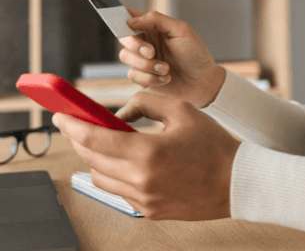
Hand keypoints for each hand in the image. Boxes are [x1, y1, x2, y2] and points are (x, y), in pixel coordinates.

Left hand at [52, 91, 240, 220]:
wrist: (235, 181)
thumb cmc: (213, 144)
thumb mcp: (182, 110)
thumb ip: (147, 103)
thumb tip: (121, 112)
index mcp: (148, 153)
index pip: (96, 139)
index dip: (74, 126)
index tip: (61, 116)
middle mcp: (141, 180)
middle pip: (91, 159)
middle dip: (81, 139)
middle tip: (76, 124)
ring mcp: (143, 199)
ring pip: (100, 178)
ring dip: (97, 159)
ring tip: (107, 142)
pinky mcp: (149, 210)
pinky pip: (119, 191)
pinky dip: (116, 173)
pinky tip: (128, 160)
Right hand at [118, 10, 225, 107]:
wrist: (202, 83)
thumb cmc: (195, 54)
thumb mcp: (181, 30)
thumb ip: (157, 20)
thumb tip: (132, 20)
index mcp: (154, 27)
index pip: (131, 16)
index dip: (119, 15)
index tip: (119, 19)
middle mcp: (145, 41)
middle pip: (123, 37)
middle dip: (136, 45)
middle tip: (152, 52)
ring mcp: (142, 60)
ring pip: (126, 57)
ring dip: (147, 65)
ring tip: (166, 69)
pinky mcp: (142, 77)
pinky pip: (133, 75)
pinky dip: (150, 78)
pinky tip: (166, 78)